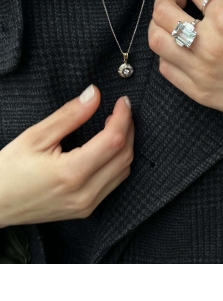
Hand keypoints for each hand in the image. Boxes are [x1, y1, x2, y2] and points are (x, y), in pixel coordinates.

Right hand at [0, 86, 133, 227]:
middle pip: (124, 155)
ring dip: (125, 145)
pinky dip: (118, 162)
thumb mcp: (35, 137)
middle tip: (120, 111)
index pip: (113, 140)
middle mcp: (84, 193)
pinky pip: (114, 182)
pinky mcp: (86, 209)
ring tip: (115, 126)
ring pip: (123, 170)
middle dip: (128, 129)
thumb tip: (94, 95)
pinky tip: (109, 148)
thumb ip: (69, 115)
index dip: (123, 117)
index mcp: (71, 173)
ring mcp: (87, 205)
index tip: (122, 101)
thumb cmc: (9, 171)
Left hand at [148, 0, 222, 142]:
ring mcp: (200, 69)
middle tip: (177, 0)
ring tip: (173, 24)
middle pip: (163, 11)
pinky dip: (167, 53)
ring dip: (159, 25)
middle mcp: (209, 43)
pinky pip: (165, 67)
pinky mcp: (196, 90)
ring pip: (155, 40)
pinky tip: (180, 49)